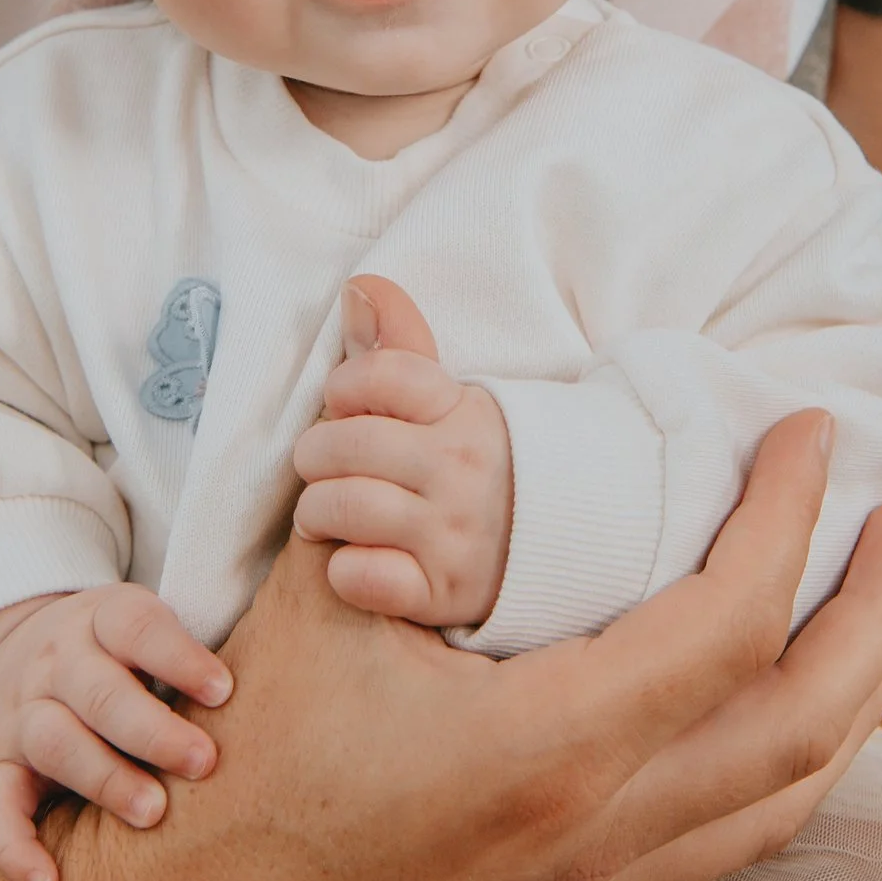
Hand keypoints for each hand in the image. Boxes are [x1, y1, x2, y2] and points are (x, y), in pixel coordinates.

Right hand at [0, 583, 233, 880]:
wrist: (16, 646)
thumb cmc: (117, 651)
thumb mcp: (146, 625)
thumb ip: (192, 653)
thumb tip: (277, 689)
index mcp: (101, 619)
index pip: (137, 628)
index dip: (180, 659)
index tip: (224, 691)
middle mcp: (56, 662)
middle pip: (97, 691)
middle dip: (152, 730)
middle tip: (205, 762)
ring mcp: (21, 713)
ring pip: (53, 741)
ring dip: (105, 778)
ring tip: (154, 812)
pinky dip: (14, 848)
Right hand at [38, 408, 881, 880]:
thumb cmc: (248, 757)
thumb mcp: (311, 592)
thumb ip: (367, 442)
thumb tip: (383, 303)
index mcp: (547, 748)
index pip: (728, 627)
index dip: (787, 519)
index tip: (809, 435)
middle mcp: (598, 829)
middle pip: (804, 723)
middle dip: (877, 608)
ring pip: (788, 799)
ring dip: (860, 696)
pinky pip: (737, 840)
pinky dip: (798, 767)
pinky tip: (803, 718)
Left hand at [290, 276, 511, 626]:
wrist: (565, 545)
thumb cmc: (482, 466)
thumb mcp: (455, 401)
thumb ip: (401, 348)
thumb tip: (358, 286)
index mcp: (465, 412)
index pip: (380, 375)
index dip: (344, 388)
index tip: (345, 406)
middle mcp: (462, 469)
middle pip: (345, 444)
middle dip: (316, 456)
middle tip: (323, 469)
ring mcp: (455, 534)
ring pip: (343, 508)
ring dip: (316, 514)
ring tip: (324, 516)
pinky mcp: (444, 593)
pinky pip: (362, 578)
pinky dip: (345, 571)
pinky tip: (355, 561)